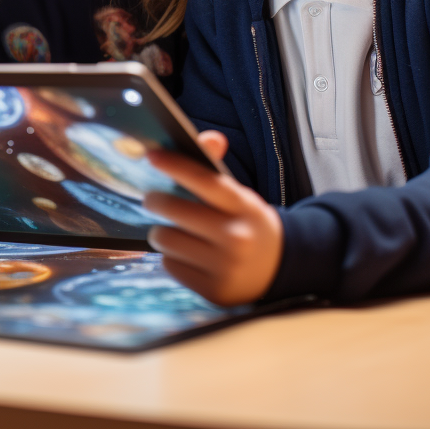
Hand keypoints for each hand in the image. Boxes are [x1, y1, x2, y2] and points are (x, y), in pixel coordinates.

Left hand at [144, 130, 283, 305]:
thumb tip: (210, 138)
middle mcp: (236, 237)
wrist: (278, 268)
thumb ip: (217, 169)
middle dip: (156, 201)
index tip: (152, 156)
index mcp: (244, 207)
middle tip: (152, 199)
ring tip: (169, 231)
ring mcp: (225, 267)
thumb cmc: (247, 223)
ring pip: (166, 240)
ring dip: (161, 232)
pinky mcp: (213, 290)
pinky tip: (186, 255)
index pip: (206, 181)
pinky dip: (172, 258)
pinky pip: (170, 265)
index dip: (176, 165)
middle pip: (176, 211)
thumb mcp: (240, 196)